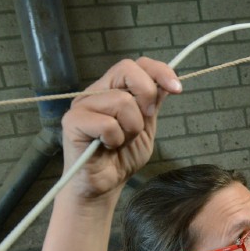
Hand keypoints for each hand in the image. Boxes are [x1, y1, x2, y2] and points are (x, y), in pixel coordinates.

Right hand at [62, 57, 180, 198]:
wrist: (104, 185)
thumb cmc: (121, 157)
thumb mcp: (145, 127)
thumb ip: (152, 104)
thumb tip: (167, 83)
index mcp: (112, 90)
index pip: (136, 65)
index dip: (159, 71)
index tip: (177, 89)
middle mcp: (96, 92)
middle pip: (127, 69)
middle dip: (147, 94)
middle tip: (146, 118)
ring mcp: (82, 105)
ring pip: (122, 101)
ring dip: (131, 128)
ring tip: (121, 141)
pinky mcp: (72, 122)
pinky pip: (108, 124)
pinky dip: (116, 140)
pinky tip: (108, 147)